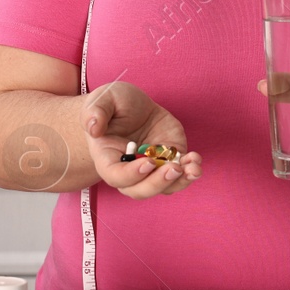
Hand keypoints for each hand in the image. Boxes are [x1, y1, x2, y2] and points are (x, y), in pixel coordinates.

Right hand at [81, 81, 201, 198]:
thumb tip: (94, 128)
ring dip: (180, 181)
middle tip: (174, 168)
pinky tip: (195, 160)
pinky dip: (190, 171)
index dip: (131, 175)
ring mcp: (151, 168)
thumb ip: (95, 112)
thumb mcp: (102, 99)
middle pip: (140, 190)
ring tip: (193, 167)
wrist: (132, 105)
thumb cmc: (112, 104)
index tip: (147, 162)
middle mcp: (129, 170)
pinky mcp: (169, 160)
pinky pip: (180, 175)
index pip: (116, 177)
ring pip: (163, 188)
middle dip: (158, 183)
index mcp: (108, 159)